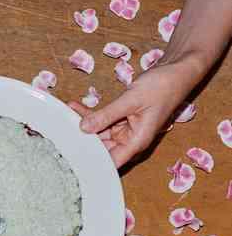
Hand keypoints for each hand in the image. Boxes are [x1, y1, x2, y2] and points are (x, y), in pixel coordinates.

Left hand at [68, 56, 203, 167]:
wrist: (175, 71)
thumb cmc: (161, 87)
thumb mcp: (131, 101)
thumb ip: (107, 115)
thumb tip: (83, 128)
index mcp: (136, 142)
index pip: (111, 162)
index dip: (92, 164)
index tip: (71, 162)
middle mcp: (129, 139)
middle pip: (100, 148)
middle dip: (82, 141)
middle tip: (60, 134)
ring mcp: (124, 129)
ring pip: (98, 133)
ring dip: (82, 125)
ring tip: (63, 116)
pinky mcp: (121, 119)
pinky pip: (101, 119)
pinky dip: (89, 114)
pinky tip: (74, 106)